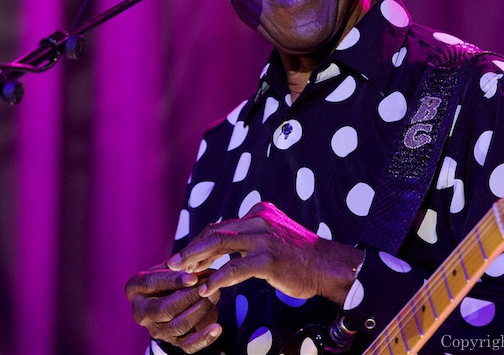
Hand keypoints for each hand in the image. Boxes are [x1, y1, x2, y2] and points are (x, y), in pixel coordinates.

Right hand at [125, 265, 221, 352]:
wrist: (169, 296)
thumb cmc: (169, 277)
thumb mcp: (169, 266)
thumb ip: (180, 266)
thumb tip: (197, 269)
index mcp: (135, 288)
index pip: (153, 284)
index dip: (174, 280)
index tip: (193, 277)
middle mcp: (141, 313)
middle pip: (165, 309)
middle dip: (190, 297)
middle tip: (208, 286)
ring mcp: (156, 330)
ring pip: (178, 325)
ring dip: (200, 310)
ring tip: (215, 295)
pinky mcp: (173, 341)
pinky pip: (188, 345)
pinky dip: (204, 338)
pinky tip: (217, 328)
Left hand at [166, 202, 363, 305]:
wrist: (330, 266)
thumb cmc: (303, 258)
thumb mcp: (275, 238)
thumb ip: (253, 238)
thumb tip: (228, 249)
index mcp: (259, 213)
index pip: (221, 225)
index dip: (200, 241)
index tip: (185, 255)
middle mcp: (259, 220)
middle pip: (215, 232)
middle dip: (191, 249)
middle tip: (173, 263)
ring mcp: (263, 238)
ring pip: (220, 245)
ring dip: (197, 261)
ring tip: (182, 275)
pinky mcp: (268, 258)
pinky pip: (234, 268)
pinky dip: (217, 278)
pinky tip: (207, 289)